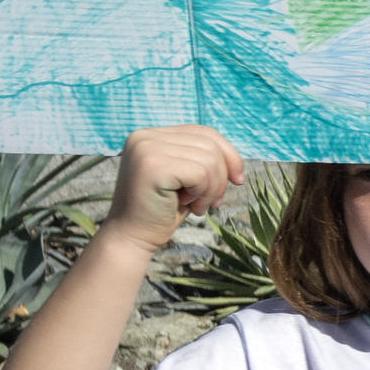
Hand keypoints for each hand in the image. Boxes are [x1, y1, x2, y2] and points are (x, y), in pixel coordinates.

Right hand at [103, 126, 244, 254]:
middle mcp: (145, 136)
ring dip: (211, 189)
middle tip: (211, 202)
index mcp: (151, 135)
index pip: (204, 132)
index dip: (228, 155)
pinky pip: (200, 173)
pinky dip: (202, 194)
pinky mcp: (152, 166)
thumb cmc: (163, 210)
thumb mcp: (187, 179)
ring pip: (209, 159)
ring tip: (196, 206)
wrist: (132, 237)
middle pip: (210, 144)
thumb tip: (236, 160)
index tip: (237, 180)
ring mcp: (146, 148)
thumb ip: (203, 159)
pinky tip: (186, 205)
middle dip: (221, 177)